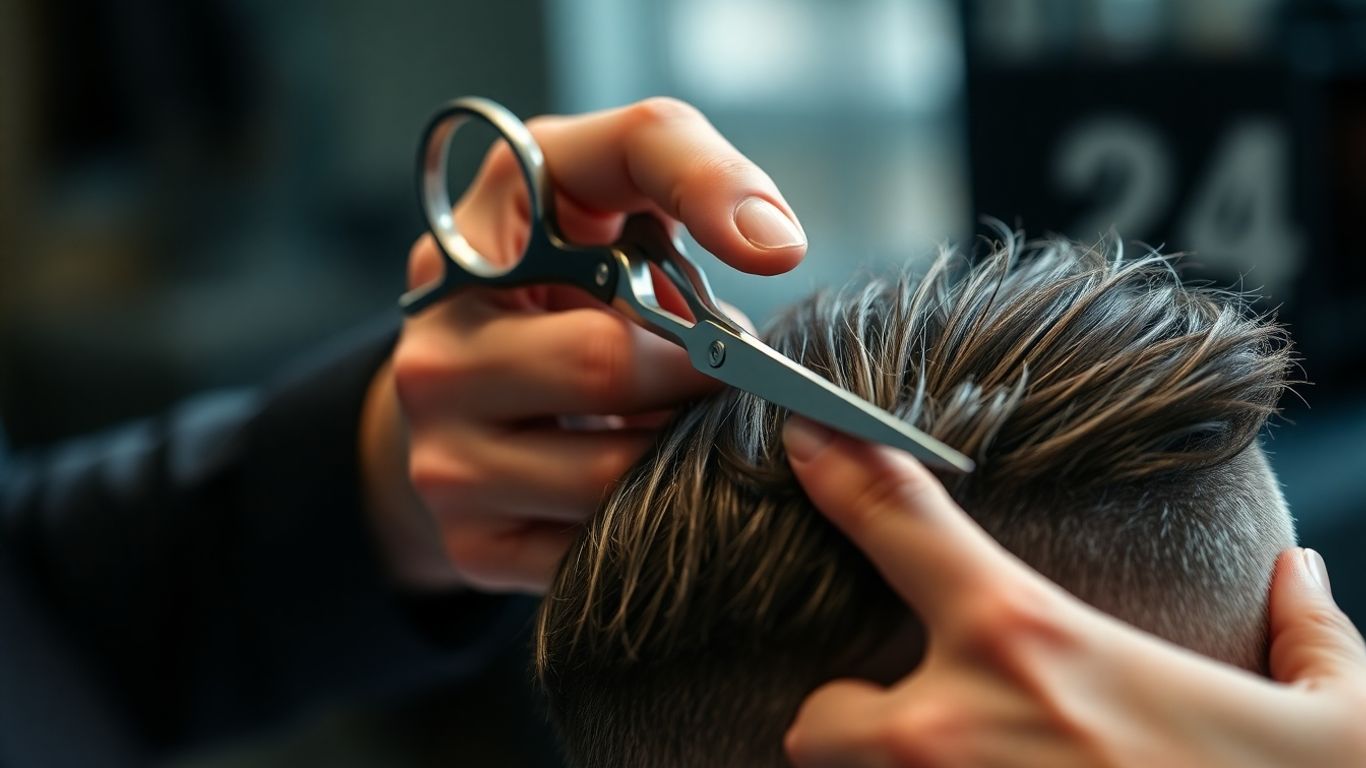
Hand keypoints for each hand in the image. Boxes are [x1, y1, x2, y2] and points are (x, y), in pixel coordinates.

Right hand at [362, 98, 803, 591]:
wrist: (467, 384)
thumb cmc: (559, 272)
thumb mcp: (602, 183)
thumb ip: (688, 171)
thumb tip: (774, 246)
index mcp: (472, 240)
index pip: (600, 193)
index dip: (704, 206)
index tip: (776, 255)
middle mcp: (435, 354)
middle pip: (607, 365)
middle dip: (700, 369)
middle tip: (725, 367)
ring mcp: (442, 457)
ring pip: (611, 478)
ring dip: (681, 451)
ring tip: (681, 418)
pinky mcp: (472, 543)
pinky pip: (599, 549)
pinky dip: (651, 520)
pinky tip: (650, 478)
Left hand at [780, 416, 1365, 767]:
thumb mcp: (1334, 719)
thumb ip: (1308, 637)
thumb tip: (1301, 575)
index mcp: (1030, 643)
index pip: (898, 521)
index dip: (839, 468)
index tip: (803, 435)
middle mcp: (955, 728)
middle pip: (821, 717)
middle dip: (850, 718)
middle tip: (921, 723)